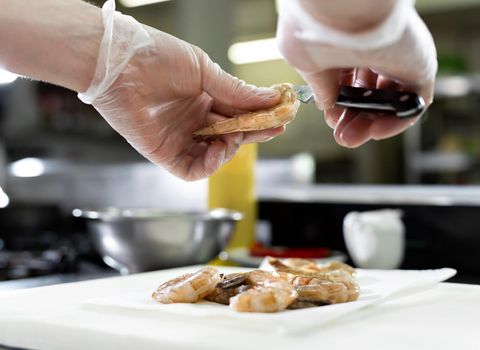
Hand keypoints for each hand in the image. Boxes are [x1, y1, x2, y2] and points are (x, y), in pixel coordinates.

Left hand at [80, 2, 280, 180]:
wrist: (121, 63)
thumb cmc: (157, 57)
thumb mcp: (204, 71)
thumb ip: (236, 91)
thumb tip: (271, 98)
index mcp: (204, 97)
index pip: (238, 113)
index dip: (260, 116)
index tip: (281, 116)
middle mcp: (194, 119)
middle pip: (232, 134)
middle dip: (254, 133)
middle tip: (275, 129)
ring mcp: (180, 137)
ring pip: (215, 154)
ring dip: (231, 148)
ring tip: (236, 134)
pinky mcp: (164, 153)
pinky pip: (192, 169)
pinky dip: (209, 165)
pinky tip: (219, 149)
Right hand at [277, 0, 436, 147]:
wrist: (345, 7)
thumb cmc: (318, 27)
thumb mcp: (306, 61)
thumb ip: (318, 85)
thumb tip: (327, 104)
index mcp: (347, 45)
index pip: (346, 82)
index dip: (338, 105)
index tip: (330, 120)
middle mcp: (373, 51)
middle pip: (368, 95)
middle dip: (353, 120)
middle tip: (342, 137)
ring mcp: (398, 59)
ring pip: (390, 102)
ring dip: (371, 125)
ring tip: (352, 138)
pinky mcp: (419, 66)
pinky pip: (414, 102)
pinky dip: (397, 121)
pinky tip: (376, 130)